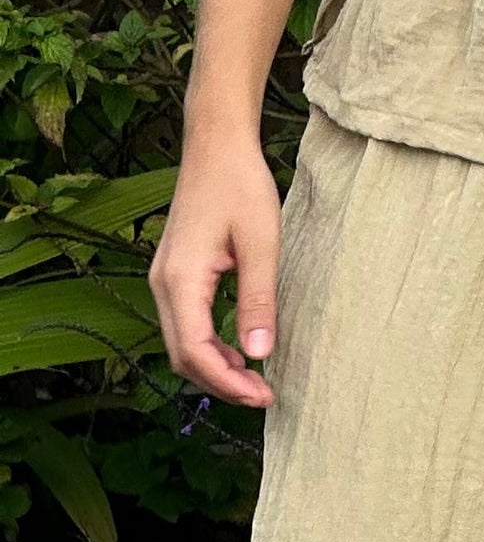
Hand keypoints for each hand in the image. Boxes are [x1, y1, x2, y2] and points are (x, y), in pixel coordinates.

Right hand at [149, 127, 282, 407]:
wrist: (216, 146)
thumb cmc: (241, 186)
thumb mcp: (261, 243)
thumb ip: (258, 300)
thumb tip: (259, 354)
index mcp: (180, 280)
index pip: (195, 352)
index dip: (228, 383)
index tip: (263, 396)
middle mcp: (162, 285)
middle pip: (182, 356)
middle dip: (221, 383)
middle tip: (264, 395)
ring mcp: (164, 279)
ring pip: (181, 342)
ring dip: (214, 367)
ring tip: (255, 379)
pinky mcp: (174, 273)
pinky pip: (185, 323)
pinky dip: (209, 345)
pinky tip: (238, 349)